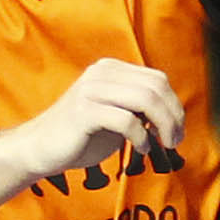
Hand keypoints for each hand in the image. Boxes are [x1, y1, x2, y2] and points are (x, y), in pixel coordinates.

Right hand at [13, 53, 183, 180]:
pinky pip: (126, 120)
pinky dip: (140, 137)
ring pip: (145, 100)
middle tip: (175, 140)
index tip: (179, 130)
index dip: (174, 105)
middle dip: (173, 116)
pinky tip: (140, 149)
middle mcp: (101, 73)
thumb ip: (139, 107)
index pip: (157, 79)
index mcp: (110, 69)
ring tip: (163, 145)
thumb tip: (173, 112)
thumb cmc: (81, 136)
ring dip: (162, 126)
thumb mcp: (116, 114)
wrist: (40, 149)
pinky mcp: (84, 111)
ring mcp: (91, 90)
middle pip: (155, 88)